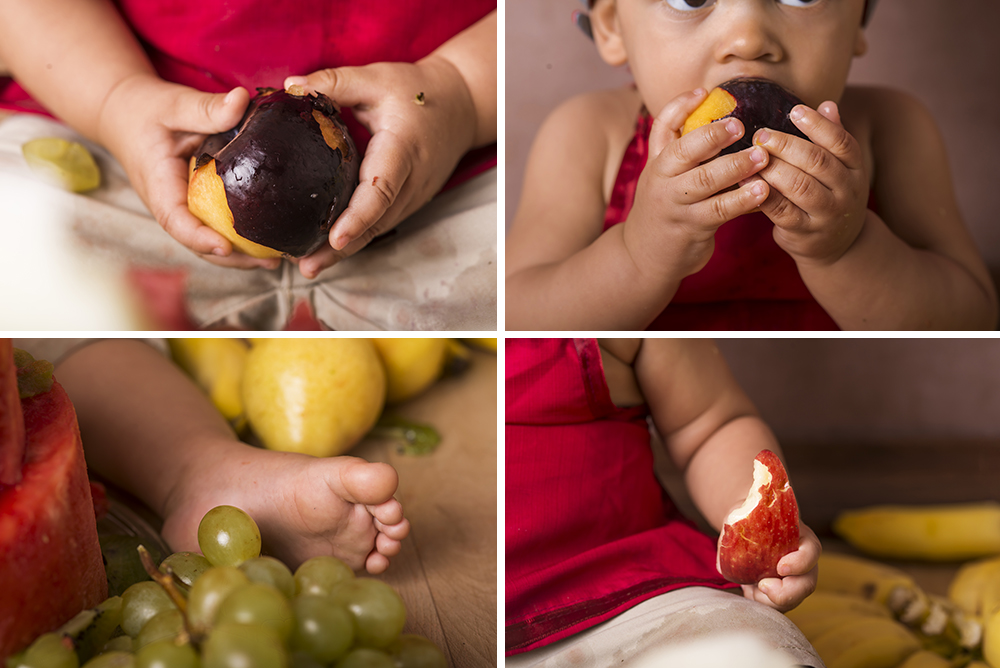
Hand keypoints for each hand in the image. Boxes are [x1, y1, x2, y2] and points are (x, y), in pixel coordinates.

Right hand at [97, 75, 280, 269]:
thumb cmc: (146, 110)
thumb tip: (241, 99)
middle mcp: (169, 204)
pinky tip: (269, 241)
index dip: (199, 237)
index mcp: (159, 184)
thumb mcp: (174, 104)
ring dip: (240, 255)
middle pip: (197, 242)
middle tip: (271, 263)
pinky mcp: (194, 204)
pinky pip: (215, 226)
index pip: (175, 219)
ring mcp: (182, 208)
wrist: (125, 114)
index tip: (225, 248)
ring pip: (207, 240)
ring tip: (276, 260)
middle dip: (232, 258)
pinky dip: (239, 238)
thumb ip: (206, 107)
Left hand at [283, 56, 479, 278]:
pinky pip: (380, 224)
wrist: (459, 107)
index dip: (359, 216)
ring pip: (377, 229)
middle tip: (307, 266)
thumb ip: (334, 82)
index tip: (335, 238)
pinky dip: (355, 237)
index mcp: (402, 149)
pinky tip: (326, 249)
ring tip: (309, 264)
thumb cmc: (418, 92)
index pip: (381, 189)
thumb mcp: (376, 78)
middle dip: (342, 248)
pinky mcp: (408, 202)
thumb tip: (289, 88)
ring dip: (344, 251)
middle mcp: (412, 181)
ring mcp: (413, 196)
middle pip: (376, 222)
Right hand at [622, 89, 770, 280]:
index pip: (662, 127)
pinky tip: (763, 191)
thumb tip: (723, 119)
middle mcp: (661, 180)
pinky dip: (743, 200)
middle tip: (741, 125)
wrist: (643, 257)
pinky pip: (720, 210)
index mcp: (657, 162)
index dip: (681, 106)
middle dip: (713, 135)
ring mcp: (675, 204)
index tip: (704, 91)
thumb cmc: (665, 210)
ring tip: (763, 157)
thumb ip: (685, 154)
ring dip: (736, 166)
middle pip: (684, 150)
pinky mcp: (690, 227)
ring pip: (705, 180)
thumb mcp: (665, 179)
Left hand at [739, 521, 820, 612]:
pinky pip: (777, 605)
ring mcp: (795, 580)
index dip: (800, 563)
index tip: (780, 567)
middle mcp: (804, 562)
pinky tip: (749, 591)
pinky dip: (762, 602)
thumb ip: (734, 533)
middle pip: (807, 584)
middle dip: (786, 593)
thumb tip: (723, 560)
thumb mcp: (743, 517)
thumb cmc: (751, 518)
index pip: (812, 551)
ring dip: (769, 601)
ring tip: (749, 588)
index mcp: (801, 538)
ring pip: (792, 600)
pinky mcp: (783, 592)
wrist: (754, 526)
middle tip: (762, 586)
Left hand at [752, 101, 869, 264]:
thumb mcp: (839, 169)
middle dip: (786, 144)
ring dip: (772, 168)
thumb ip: (832, 138)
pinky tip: (746, 181)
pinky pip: (781, 210)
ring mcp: (827, 214)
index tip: (794, 110)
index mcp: (855, 168)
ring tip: (752, 156)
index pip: (841, 141)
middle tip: (760, 134)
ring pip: (799, 186)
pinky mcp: (804, 232)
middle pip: (817, 161)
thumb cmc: (829, 196)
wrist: (837, 246)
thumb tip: (828, 104)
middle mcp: (846, 190)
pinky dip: (762, 194)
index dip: (818, 124)